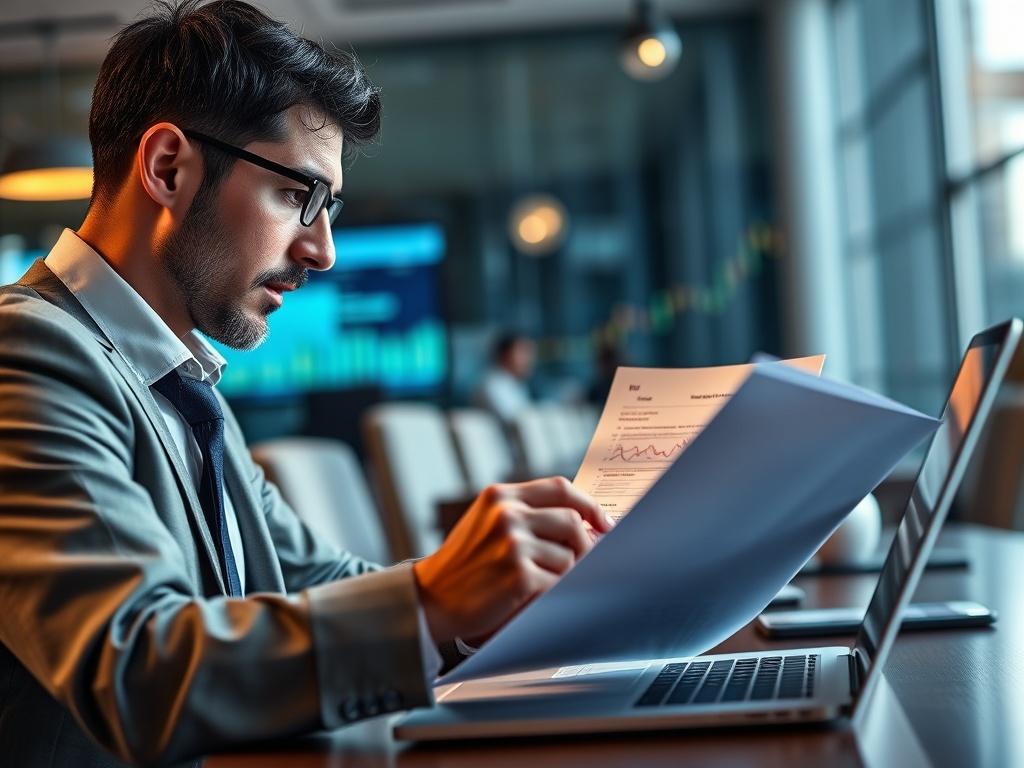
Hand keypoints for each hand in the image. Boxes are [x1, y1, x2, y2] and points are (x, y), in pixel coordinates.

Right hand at [413, 476, 612, 643]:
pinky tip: (537, 596)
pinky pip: (558, 582)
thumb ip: (528, 514)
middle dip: (585, 544)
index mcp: (500, 495)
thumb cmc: (466, 563)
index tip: (604, 523)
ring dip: (564, 574)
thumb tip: (586, 522)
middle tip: (587, 562)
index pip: (560, 488)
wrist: (430, 598)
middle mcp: (506, 514)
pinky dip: (554, 592)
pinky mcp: (518, 575)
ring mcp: (512, 544)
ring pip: (569, 556)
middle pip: (572, 521)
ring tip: (543, 583)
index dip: (589, 505)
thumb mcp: (489, 523)